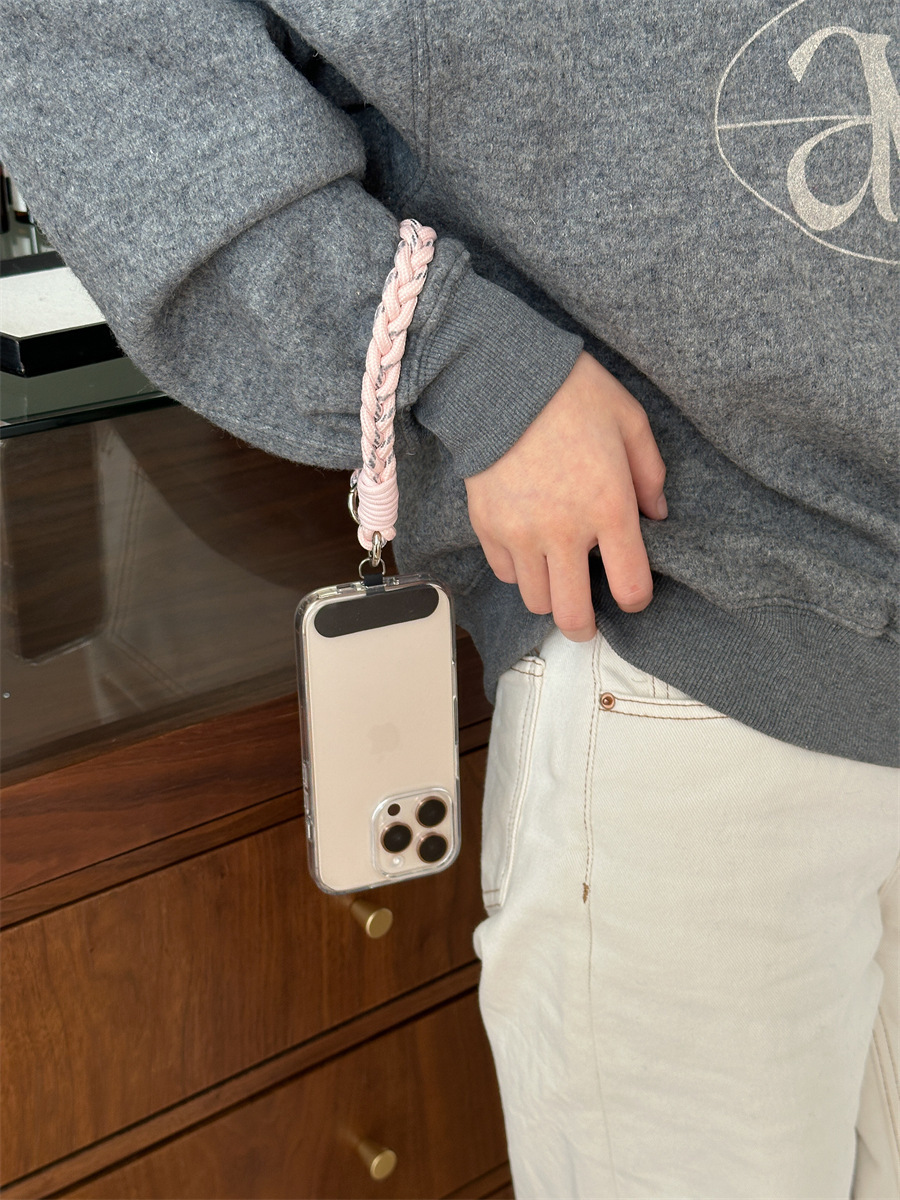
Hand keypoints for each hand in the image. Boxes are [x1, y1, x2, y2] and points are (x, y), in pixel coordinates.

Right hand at [464, 351, 666, 640]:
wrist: (499, 377)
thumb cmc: (568, 392)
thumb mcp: (630, 420)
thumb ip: (650, 472)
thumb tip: (655, 514)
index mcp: (609, 507)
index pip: (630, 586)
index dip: (636, 599)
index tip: (632, 592)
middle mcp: (563, 532)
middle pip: (573, 615)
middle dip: (584, 626)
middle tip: (587, 619)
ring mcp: (521, 534)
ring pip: (536, 601)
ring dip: (550, 595)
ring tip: (556, 574)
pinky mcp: (488, 526)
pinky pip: (505, 573)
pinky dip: (519, 570)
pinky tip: (529, 547)